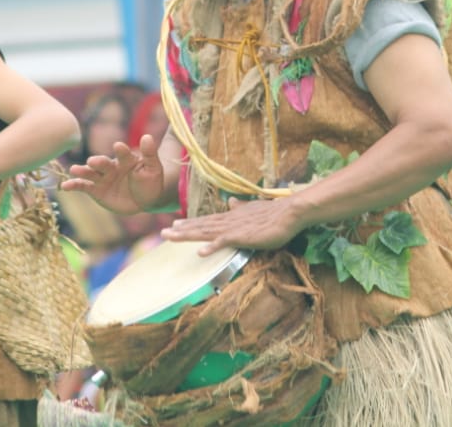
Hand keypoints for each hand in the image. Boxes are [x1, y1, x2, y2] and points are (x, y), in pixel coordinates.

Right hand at [61, 135, 164, 214]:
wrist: (145, 199)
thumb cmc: (151, 181)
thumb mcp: (154, 169)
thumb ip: (150, 154)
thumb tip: (147, 136)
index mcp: (126, 159)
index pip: (123, 154)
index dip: (121, 151)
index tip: (118, 146)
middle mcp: (112, 166)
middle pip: (103, 163)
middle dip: (98, 162)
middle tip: (92, 161)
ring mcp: (102, 178)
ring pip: (91, 173)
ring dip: (82, 171)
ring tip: (74, 170)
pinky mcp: (96, 190)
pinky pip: (83, 186)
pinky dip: (74, 185)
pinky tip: (65, 186)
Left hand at [161, 196, 302, 254]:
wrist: (289, 213)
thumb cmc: (274, 214)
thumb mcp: (253, 209)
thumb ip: (240, 207)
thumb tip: (231, 201)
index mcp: (231, 216)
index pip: (207, 220)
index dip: (191, 222)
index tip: (175, 223)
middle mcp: (228, 221)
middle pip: (201, 226)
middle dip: (182, 229)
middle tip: (163, 232)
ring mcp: (234, 228)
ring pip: (206, 232)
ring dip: (188, 235)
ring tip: (171, 236)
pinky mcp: (243, 236)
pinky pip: (224, 242)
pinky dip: (212, 246)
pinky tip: (201, 251)